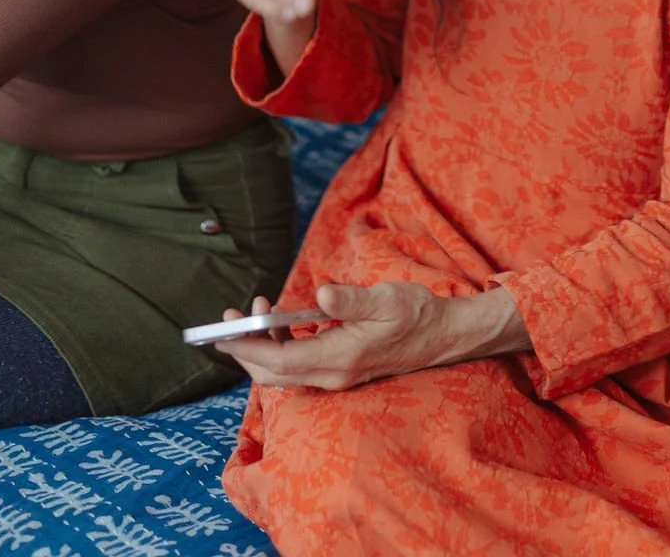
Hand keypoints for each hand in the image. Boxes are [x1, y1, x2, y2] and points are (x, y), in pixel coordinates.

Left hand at [215, 281, 529, 390]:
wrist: (444, 335)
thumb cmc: (416, 313)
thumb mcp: (386, 298)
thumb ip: (350, 300)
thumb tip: (320, 294)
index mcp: (340, 359)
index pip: (280, 361)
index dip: (248, 348)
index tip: (225, 331)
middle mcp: (334, 374)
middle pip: (274, 373)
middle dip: (246, 348)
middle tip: (230, 318)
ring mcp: (337, 375)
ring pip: (285, 371)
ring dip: (262, 347)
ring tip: (253, 312)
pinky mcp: (341, 368)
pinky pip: (300, 365)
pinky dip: (281, 346)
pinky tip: (281, 322)